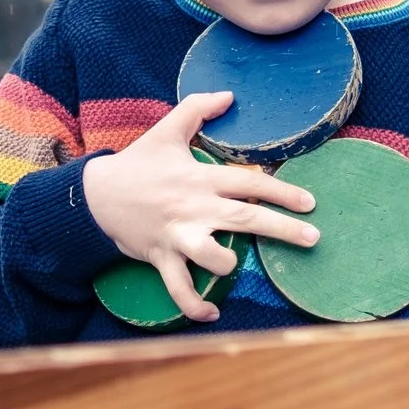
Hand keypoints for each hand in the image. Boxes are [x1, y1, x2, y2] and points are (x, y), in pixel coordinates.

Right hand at [84, 92, 319, 321]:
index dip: (282, 191)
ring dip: (227, 263)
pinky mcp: (160, 256)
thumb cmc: (137, 164)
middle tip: (312, 237)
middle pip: (245, 218)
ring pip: (210, 255)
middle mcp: (194, 207)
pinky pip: (178, 287)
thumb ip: (197, 109)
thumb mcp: (166, 130)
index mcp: (200, 177)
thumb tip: (228, 94)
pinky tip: (211, 313)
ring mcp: (177, 234)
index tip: (309, 202)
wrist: (95, 195)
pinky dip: (193, 304)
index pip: (249, 182)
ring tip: (236, 265)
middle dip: (282, 229)